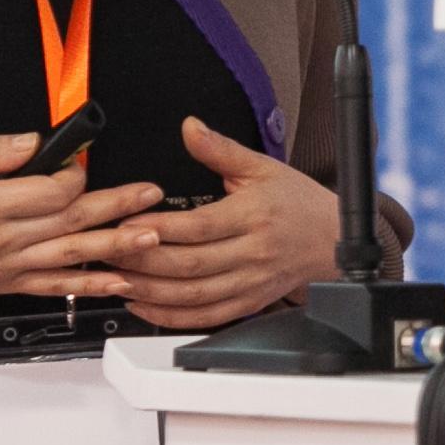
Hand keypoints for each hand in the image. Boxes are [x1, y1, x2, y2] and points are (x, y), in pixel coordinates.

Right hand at [0, 131, 165, 303]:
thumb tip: (34, 141)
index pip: (49, 191)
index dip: (75, 173)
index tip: (84, 158)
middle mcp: (0, 241)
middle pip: (71, 222)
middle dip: (117, 206)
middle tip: (152, 195)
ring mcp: (5, 268)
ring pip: (72, 257)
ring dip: (116, 247)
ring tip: (152, 237)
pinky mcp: (5, 285)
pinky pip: (55, 287)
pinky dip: (90, 286)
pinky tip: (119, 281)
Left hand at [117, 118, 342, 329]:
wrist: (334, 240)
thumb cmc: (299, 203)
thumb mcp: (262, 167)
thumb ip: (220, 149)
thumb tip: (190, 127)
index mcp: (253, 216)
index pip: (200, 227)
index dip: (159, 229)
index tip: (127, 224)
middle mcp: (252, 253)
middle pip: (191, 265)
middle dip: (145, 261)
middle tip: (110, 253)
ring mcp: (250, 283)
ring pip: (194, 296)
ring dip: (151, 292)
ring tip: (118, 280)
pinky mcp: (249, 302)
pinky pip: (206, 317)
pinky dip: (172, 316)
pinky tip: (144, 305)